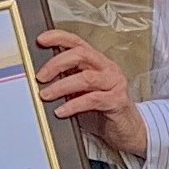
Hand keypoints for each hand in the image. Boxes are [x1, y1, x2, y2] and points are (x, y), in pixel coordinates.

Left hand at [34, 29, 148, 160]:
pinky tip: (61, 111)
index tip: (41, 40)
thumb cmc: (102, 110)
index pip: (77, 42)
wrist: (127, 130)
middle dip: (56, 64)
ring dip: (61, 86)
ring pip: (85, 77)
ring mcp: (114, 83)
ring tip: (45, 95)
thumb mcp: (81, 92)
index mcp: (97, 62)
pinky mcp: (117, 100)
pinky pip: (92, 99)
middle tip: (40, 77)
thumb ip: (67, 81)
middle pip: (81, 54)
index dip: (59, 38)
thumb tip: (41, 79)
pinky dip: (73, 105)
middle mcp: (107, 68)